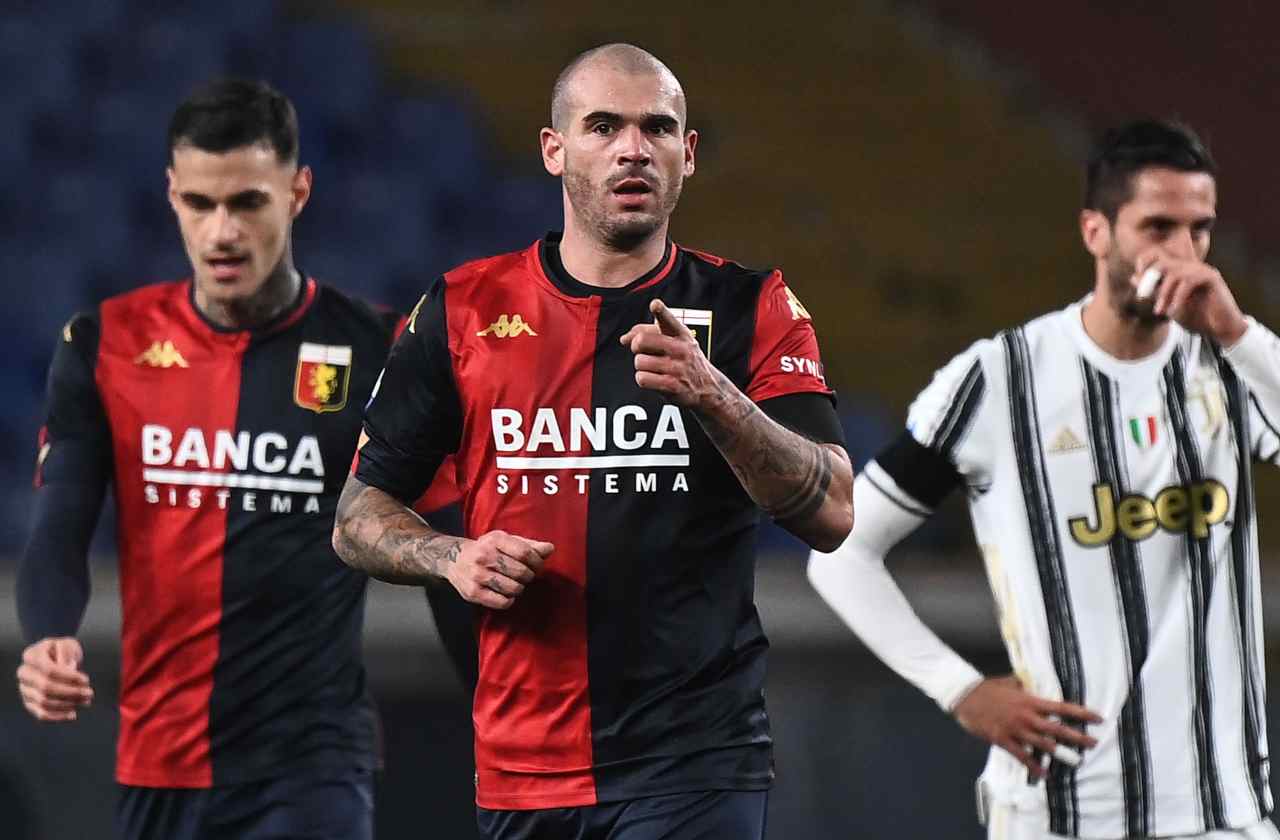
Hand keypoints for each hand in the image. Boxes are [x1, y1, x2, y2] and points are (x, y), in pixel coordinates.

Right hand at [16, 637, 92, 721]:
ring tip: (85, 702)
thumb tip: (69, 668)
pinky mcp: (29, 702)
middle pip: (46, 688)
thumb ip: (66, 653)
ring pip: (44, 702)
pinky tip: (73, 714)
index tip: (86, 680)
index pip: (49, 670)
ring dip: (67, 704)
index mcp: (31, 656)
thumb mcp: (67, 644)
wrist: (54, 658)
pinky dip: (57, 716)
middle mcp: (24, 673)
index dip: (69, 678)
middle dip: (71, 693)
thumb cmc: (62, 650)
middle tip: (89, 694)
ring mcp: (24, 689)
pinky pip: (41, 714)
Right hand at [444, 530, 553, 609]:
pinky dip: (509, 600)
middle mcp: (484, 556)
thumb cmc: (486, 549)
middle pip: (521, 572)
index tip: (538, 565)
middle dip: (529, 576)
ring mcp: (477, 575)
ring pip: (513, 588)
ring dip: (519, 588)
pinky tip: (506, 594)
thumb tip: (550, 549)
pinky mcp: (472, 592)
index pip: (525, 553)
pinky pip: (502, 602)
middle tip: (526, 575)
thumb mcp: (505, 540)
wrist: (453, 558)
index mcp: (495, 540)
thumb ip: (528, 545)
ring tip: (515, 583)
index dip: (537, 562)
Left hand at [620, 299, 721, 408]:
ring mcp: (677, 368)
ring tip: (654, 368)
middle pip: (642, 341)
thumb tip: (624, 339)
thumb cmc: (685, 361)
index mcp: (682, 334)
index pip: (669, 320)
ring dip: (641, 366)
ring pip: (639, 362)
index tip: (655, 305)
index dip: (661, 312)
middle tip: (642, 351)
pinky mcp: (672, 386)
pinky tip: (654, 379)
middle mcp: (681, 349)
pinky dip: (643, 379)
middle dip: (636, 346)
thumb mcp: (676, 342)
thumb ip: (649, 334)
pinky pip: (642, 379)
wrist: (708, 388)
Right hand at [953, 676, 1101, 777]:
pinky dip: (1033, 765)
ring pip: (1043, 744)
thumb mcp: (1009, 682)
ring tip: (1076, 762)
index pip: (1062, 708)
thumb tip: (1030, 685)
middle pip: (1057, 729)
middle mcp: (1027, 716)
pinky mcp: (1003, 740)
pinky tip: (1044, 773)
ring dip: (1060, 753)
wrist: (965, 696)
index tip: (1098, 718)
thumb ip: (1023, 686)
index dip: (1082, 713)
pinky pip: (1022, 755)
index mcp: (1030, 701)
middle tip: (1093, 744)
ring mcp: (1016, 729)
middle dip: (1077, 737)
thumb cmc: (987, 687)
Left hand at [1135, 249, 1246, 344]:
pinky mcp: (1211, 277)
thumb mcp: (1167, 304)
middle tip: (1143, 297)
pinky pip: (1188, 282)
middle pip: (1162, 262)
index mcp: (1179, 270)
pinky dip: (1177, 298)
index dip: (1144, 263)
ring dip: (1163, 294)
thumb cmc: (1195, 317)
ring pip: (1174, 273)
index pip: (1157, 254)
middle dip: (1148, 281)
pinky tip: (1173, 311)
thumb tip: (1133, 277)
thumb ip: (1154, 291)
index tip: (1137, 283)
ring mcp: (1202, 270)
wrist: (1220, 329)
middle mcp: (1190, 266)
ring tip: (1160, 311)